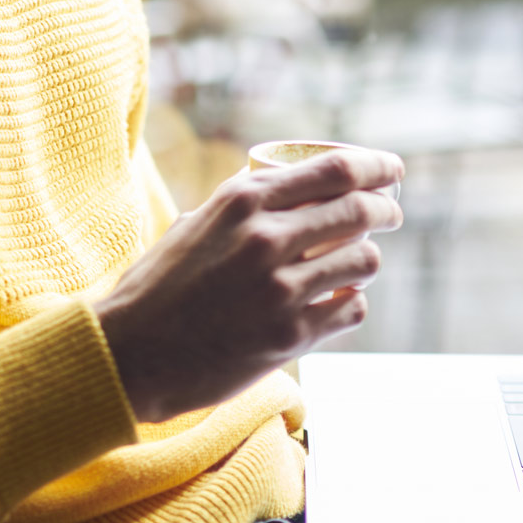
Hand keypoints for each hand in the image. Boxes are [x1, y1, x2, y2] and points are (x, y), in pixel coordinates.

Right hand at [95, 147, 403, 422]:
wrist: (130, 355)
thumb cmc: (158, 288)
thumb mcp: (196, 224)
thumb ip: (243, 204)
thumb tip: (293, 187)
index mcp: (242, 200)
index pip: (336, 170)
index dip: (376, 167)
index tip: (392, 171)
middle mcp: (265, 238)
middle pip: (360, 211)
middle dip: (386, 210)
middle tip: (390, 214)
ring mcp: (280, 289)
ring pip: (364, 260)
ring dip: (366, 260)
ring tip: (355, 265)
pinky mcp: (289, 335)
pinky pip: (352, 308)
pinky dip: (351, 303)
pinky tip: (338, 303)